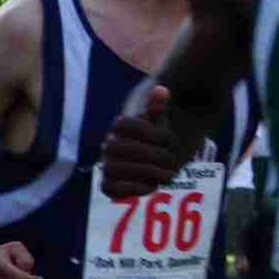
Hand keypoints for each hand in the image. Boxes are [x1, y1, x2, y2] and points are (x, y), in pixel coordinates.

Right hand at [98, 84, 185, 198]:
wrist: (149, 160)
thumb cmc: (156, 139)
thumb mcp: (160, 123)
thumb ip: (159, 108)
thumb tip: (162, 90)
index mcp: (119, 127)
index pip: (125, 125)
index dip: (149, 133)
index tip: (172, 140)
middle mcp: (109, 146)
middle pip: (119, 147)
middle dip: (148, 154)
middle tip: (172, 159)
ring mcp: (107, 166)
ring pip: (114, 168)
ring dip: (144, 171)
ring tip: (168, 174)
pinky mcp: (108, 185)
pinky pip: (110, 188)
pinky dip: (131, 187)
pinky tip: (152, 186)